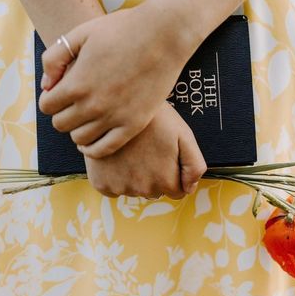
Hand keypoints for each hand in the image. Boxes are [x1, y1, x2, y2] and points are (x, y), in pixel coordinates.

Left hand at [38, 0, 196, 158]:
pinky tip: (94, 138)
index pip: (47, 106)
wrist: (165, 34)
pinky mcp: (134, 124)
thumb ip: (55, 57)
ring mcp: (114, 117)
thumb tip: (46, 85)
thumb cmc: (124, 29)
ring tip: (88, 116)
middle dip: (63, 113)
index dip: (51, 97)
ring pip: (80, 139)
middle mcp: (93, 105)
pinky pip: (105, 149)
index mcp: (76, 83)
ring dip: (79, 129)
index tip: (61, 91)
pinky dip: (94, 149)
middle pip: (61, 124)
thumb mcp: (82, 33)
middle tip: (76, 102)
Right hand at [83, 101, 207, 197]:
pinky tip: (119, 156)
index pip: (177, 191)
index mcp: (166, 181)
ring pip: (134, 188)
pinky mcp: (100, 182)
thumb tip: (190, 189)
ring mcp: (120, 187)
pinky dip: (116, 175)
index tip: (166, 154)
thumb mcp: (184, 135)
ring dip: (135, 174)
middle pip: (155, 190)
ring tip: (133, 149)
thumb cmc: (155, 118)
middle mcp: (143, 190)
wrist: (119, 104)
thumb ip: (194, 166)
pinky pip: (113, 187)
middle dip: (155, 174)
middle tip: (149, 147)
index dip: (174, 172)